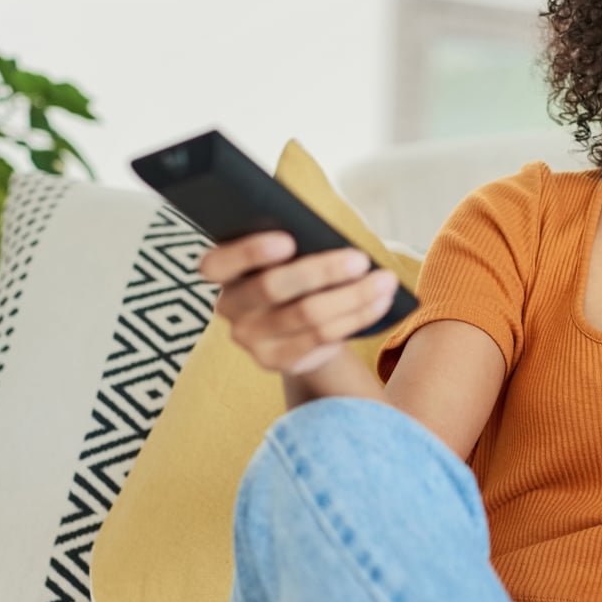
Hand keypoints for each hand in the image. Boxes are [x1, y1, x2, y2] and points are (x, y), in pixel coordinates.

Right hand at [197, 231, 399, 376]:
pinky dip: (357, 318)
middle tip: (360, 259)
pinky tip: (380, 303)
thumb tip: (330, 242)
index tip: (289, 240)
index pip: (216, 263)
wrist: (297, 323)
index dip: (249, 252)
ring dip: (353, 297)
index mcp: (222, 270)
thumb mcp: (286, 255)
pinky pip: (323, 339)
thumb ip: (294, 247)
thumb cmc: (293, 272)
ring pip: (307, 316)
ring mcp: (251, 340)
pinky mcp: (277, 361)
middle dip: (322, 271)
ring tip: (385, 281)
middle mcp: (229, 308)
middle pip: (272, 288)